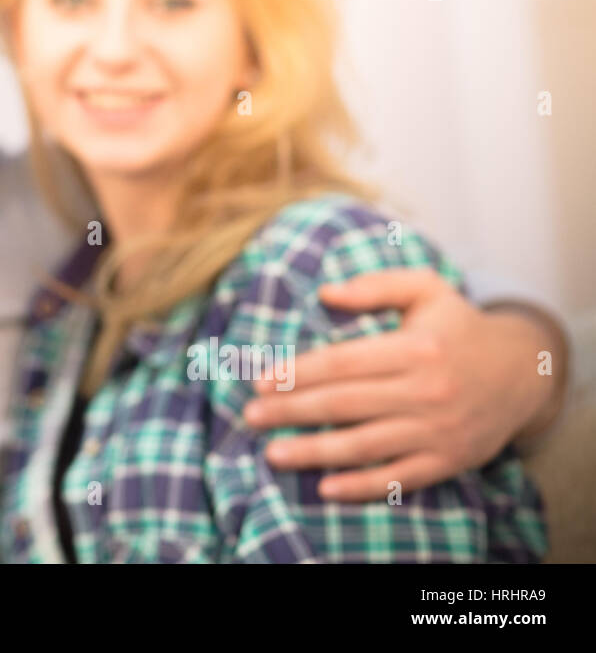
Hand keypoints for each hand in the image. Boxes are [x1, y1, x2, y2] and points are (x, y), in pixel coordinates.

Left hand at [241, 268, 558, 501]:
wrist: (523, 373)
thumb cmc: (458, 326)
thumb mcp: (427, 289)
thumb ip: (376, 286)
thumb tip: (324, 293)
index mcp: (416, 348)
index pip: (344, 363)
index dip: (299, 372)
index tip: (261, 381)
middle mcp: (427, 391)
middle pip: (345, 404)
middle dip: (292, 411)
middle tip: (250, 416)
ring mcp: (438, 430)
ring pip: (365, 445)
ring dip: (315, 452)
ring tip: (273, 453)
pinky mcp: (448, 460)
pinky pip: (399, 478)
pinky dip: (362, 486)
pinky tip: (325, 488)